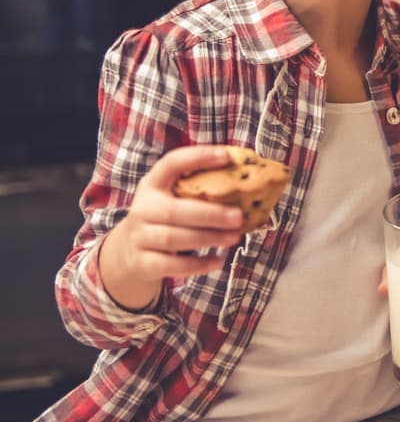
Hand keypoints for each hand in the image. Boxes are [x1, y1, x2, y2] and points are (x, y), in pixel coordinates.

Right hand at [103, 146, 244, 303]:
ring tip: (235, 237)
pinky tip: (218, 261)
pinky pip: (170, 265)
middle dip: (209, 214)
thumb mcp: (173, 198)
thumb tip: (249, 186)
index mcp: (153, 184)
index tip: (226, 156)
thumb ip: (199, 191)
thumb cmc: (164, 218)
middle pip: (173, 211)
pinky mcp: (142, 263)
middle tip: (238, 217)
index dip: (197, 157)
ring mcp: (139, 237)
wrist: (128, 252)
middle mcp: (142, 208)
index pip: (171, 164)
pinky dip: (196, 264)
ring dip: (208, 238)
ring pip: (173, 238)